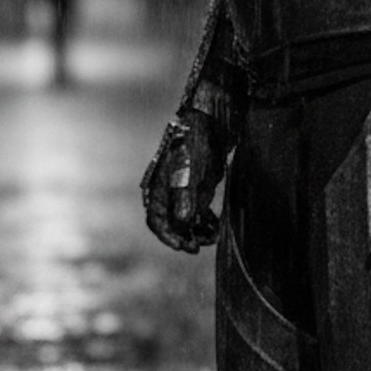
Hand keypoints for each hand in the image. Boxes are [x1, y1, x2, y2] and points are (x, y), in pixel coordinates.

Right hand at [141, 112, 225, 252]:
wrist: (210, 123)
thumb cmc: (195, 145)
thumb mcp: (189, 172)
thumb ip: (185, 197)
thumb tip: (182, 222)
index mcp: (158, 189)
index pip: (156, 221)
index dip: (167, 236)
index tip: (181, 246)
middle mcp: (167, 193)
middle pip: (171, 224)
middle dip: (184, 237)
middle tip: (197, 247)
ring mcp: (182, 191)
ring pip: (186, 221)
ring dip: (196, 231)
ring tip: (210, 236)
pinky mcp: (196, 189)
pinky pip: (197, 212)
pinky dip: (204, 222)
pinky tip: (214, 226)